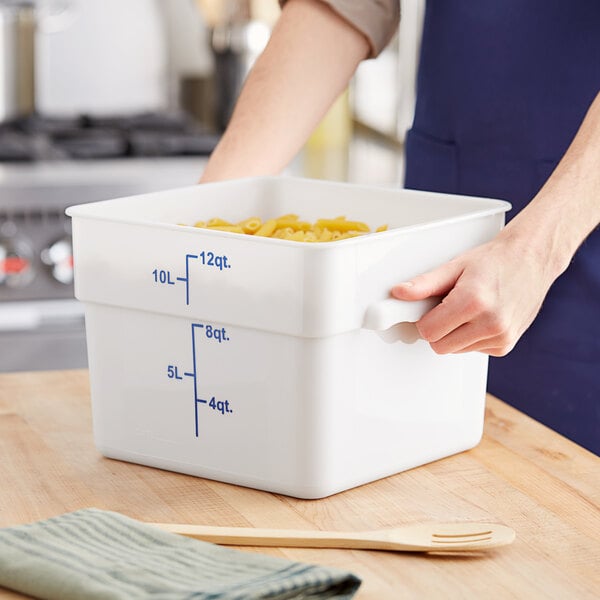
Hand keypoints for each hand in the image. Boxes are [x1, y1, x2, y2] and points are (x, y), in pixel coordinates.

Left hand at [391, 232, 556, 355]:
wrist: (531, 259)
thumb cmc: (494, 261)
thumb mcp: (454, 266)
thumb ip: (424, 284)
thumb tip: (399, 293)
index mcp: (472, 301)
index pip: (428, 332)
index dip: (424, 320)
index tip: (429, 309)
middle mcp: (490, 322)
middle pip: (439, 346)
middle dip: (437, 329)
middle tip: (448, 307)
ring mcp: (500, 337)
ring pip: (455, 350)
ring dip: (454, 334)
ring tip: (468, 309)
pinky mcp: (505, 345)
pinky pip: (472, 350)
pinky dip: (471, 337)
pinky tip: (481, 317)